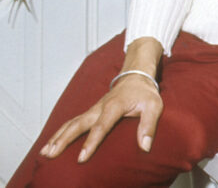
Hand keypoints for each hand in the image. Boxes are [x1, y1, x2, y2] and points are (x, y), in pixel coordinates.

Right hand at [39, 72, 162, 162]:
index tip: (81, 158)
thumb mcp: (154, 107)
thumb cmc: (145, 93)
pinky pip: (73, 122)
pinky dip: (61, 132)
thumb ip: (149, 125)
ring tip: (45, 152)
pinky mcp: (90, 112)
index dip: (91, 143)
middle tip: (50, 155)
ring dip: (57, 137)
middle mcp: (99, 108)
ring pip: (71, 123)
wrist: (135, 76)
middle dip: (63, 140)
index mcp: (114, 106)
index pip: (100, 127)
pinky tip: (52, 143)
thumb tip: (145, 147)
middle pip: (77, 125)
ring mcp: (92, 109)